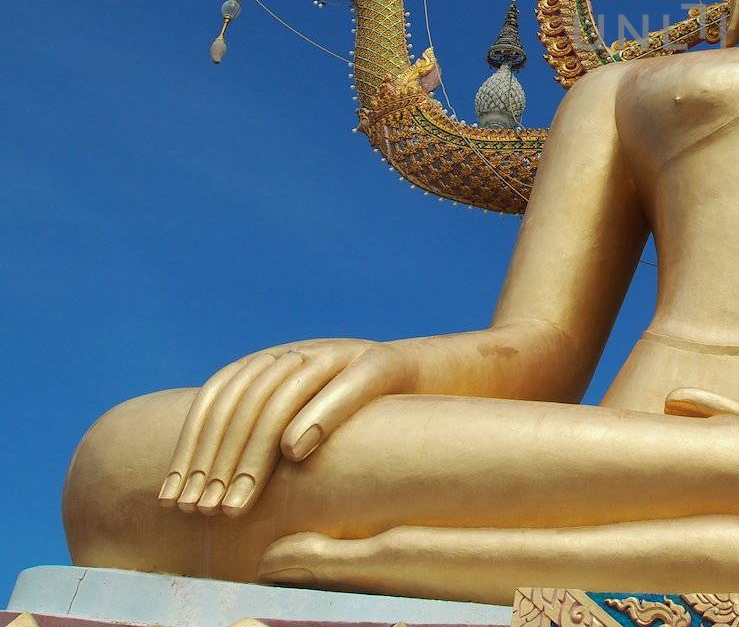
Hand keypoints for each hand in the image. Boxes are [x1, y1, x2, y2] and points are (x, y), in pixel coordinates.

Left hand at [158, 337, 418, 516]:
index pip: (218, 396)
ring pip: (281, 395)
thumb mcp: (311, 419)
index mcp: (275, 362)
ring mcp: (340, 352)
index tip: (176, 499)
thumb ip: (267, 435)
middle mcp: (301, 352)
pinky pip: (344, 385)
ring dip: (253, 454)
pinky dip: (317, 415)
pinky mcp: (378, 362)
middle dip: (217, 461)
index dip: (192, 447)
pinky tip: (295, 452)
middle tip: (204, 512)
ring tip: (238, 502)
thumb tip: (209, 480)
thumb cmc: (367, 412)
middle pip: (243, 401)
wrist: (437, 376)